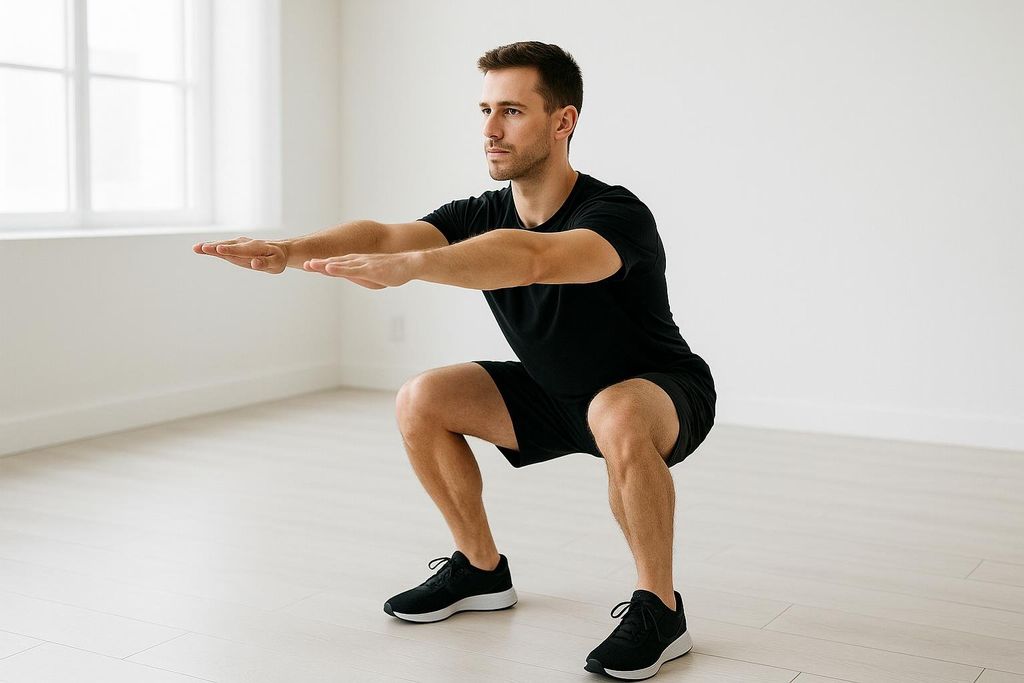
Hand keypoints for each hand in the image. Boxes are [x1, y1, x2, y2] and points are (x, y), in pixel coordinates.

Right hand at [193, 237, 288, 273]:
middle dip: (215, 247)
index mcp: (256, 248)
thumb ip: (265, 263)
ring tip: (196, 248)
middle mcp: (245, 243)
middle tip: (202, 248)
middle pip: (229, 246)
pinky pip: (222, 246)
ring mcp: (239, 244)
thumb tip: (254, 263)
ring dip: (210, 246)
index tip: (219, 249)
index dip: (230, 250)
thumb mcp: (276, 263)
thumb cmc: (277, 259)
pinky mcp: (234, 246)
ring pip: (223, 245)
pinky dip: (211, 247)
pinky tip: (199, 248)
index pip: (241, 250)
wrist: (277, 250)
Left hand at [303, 252, 418, 288]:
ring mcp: (363, 264)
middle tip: (304, 264)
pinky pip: (352, 269)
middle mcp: (358, 261)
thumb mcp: (375, 274)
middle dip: (319, 264)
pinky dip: (339, 268)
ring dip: (325, 265)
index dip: (323, 264)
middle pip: (335, 262)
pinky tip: (329, 268)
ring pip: (340, 264)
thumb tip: (356, 277)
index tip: (310, 265)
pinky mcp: (370, 269)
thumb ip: (364, 275)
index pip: (337, 263)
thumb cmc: (395, 270)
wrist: (410, 264)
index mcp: (359, 263)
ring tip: (311, 265)